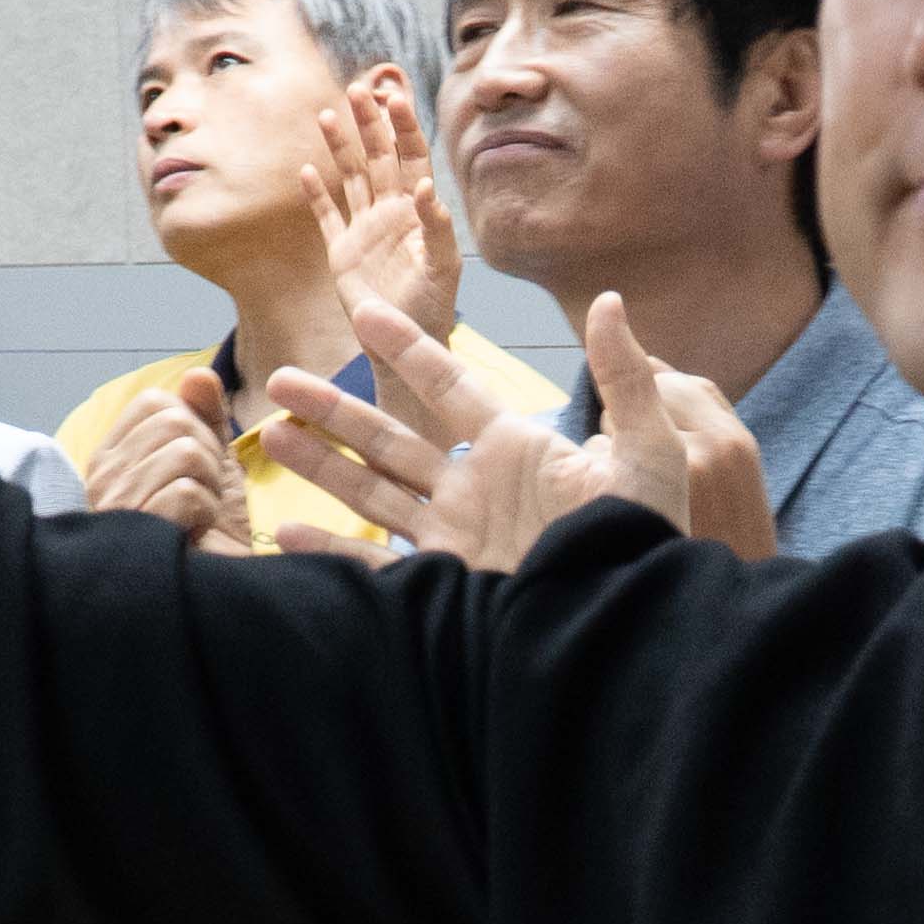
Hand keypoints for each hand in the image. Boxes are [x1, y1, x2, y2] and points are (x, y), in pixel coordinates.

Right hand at [82, 368, 261, 549]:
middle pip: (175, 422)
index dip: (195, 424)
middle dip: (210, 458)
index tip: (198, 467)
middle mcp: (102, 478)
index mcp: (112, 458)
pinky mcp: (134, 531)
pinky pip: (187, 491)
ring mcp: (114, 506)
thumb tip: (199, 374)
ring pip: (186, 453)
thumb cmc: (208, 537)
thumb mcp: (213, 465)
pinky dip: (207, 513)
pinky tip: (195, 536)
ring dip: (211, 487)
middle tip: (202, 496)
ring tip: (198, 517)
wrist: (215, 599)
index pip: (154, 401)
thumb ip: (205, 416)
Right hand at [264, 294, 773, 572]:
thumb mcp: (649, 450)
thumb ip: (626, 377)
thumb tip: (610, 301)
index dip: (406, 349)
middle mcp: (476, 490)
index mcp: (516, 449)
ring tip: (273, 435)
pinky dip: (328, 551)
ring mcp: (457, 539)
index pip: (450, 386)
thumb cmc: (648, 540)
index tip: (363, 310)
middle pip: (390, 438)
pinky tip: (283, 532)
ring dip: (321, 464)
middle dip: (335, 409)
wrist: (631, 621)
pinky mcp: (448, 587)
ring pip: (373, 491)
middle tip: (278, 380)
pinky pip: (377, 566)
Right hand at [305, 73, 463, 346]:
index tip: (393, 96)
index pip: (412, 157)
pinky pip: (327, 216)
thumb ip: (437, 228)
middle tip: (357, 89)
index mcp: (418, 210)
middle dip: (369, 124)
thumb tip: (428, 188)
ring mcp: (365, 229)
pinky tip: (305, 171)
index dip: (403, 127)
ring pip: (352, 177)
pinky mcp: (342, 251)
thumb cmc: (432, 308)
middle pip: (380, 157)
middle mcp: (391, 212)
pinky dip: (316, 195)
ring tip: (326, 115)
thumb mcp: (442, 268)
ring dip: (340, 148)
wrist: (403, 346)